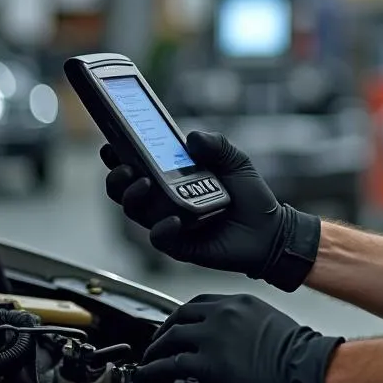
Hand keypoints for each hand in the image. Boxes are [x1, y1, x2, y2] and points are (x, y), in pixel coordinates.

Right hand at [102, 131, 320, 290]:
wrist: (271, 231)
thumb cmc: (250, 195)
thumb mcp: (236, 162)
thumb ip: (218, 145)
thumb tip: (192, 137)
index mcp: (173, 178)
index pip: (138, 165)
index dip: (119, 154)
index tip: (111, 143)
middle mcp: (165, 201)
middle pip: (125, 190)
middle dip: (117, 178)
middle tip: (126, 167)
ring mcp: (169, 223)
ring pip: (136, 213)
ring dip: (133, 198)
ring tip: (145, 184)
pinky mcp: (180, 245)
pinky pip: (160, 239)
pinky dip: (161, 229)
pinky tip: (173, 220)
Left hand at [135, 293, 343, 382]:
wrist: (305, 364)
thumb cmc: (297, 349)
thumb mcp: (269, 321)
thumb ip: (246, 323)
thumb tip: (234, 337)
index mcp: (239, 302)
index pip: (200, 302)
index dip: (182, 315)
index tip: (176, 326)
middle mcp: (223, 314)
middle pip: (180, 315)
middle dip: (163, 330)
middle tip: (156, 342)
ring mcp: (213, 337)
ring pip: (171, 338)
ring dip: (154, 349)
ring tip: (148, 360)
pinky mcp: (208, 362)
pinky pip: (170, 365)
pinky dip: (152, 370)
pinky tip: (146, 375)